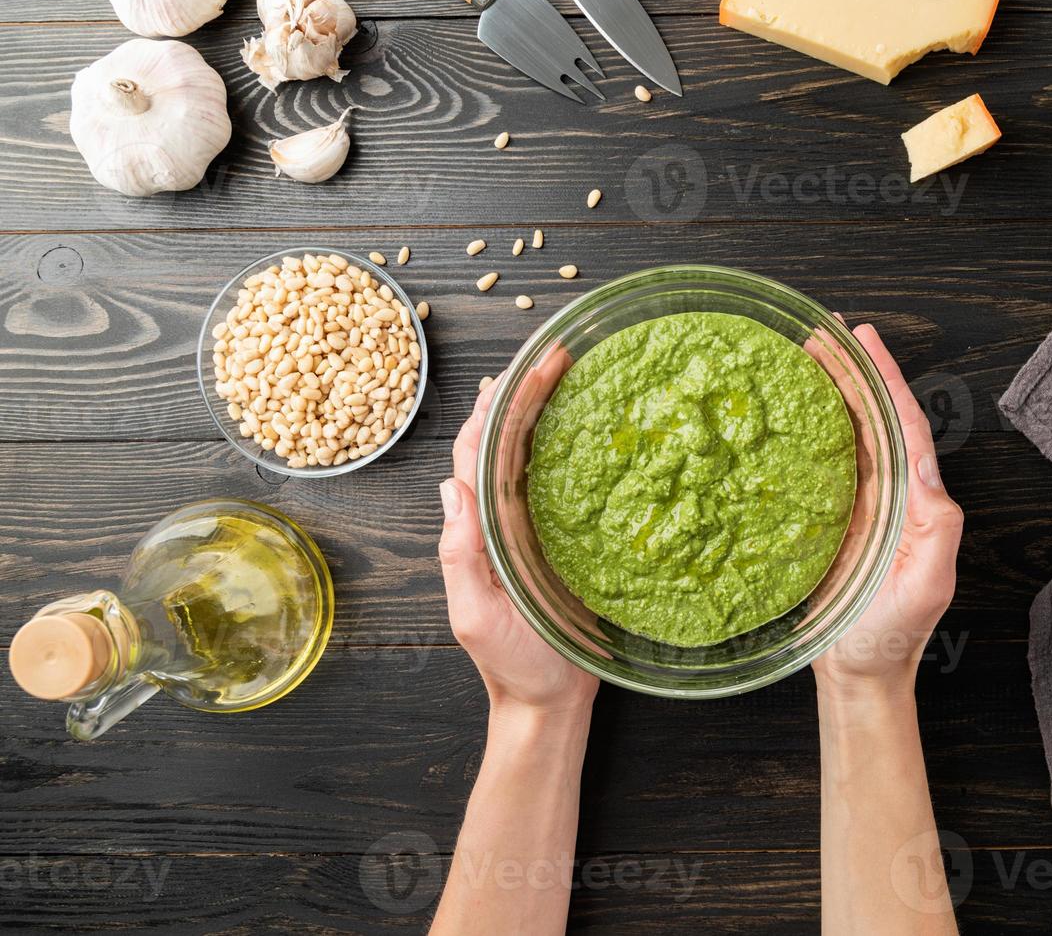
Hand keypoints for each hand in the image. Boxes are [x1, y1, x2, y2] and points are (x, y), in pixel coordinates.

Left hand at [439, 368, 599, 718]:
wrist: (549, 703)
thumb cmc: (513, 665)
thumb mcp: (476, 615)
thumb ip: (459, 557)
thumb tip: (450, 488)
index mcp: (476, 529)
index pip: (476, 453)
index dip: (492, 407)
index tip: (518, 369)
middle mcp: (500, 519)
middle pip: (506, 441)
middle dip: (525, 393)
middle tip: (558, 353)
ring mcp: (530, 528)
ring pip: (533, 455)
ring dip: (547, 411)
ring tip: (574, 372)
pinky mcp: (562, 542)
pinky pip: (564, 485)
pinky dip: (573, 449)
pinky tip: (595, 427)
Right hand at [812, 324, 963, 697]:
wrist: (858, 673)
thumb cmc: (894, 634)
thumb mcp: (929, 583)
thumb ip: (937, 527)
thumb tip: (925, 468)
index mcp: (916, 499)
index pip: (902, 423)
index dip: (885, 378)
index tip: (865, 339)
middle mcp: (889, 493)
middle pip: (870, 417)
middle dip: (850, 371)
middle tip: (821, 332)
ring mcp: (857, 504)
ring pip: (843, 433)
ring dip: (826, 392)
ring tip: (801, 355)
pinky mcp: (826, 520)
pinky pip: (816, 464)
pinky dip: (803, 432)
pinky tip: (783, 411)